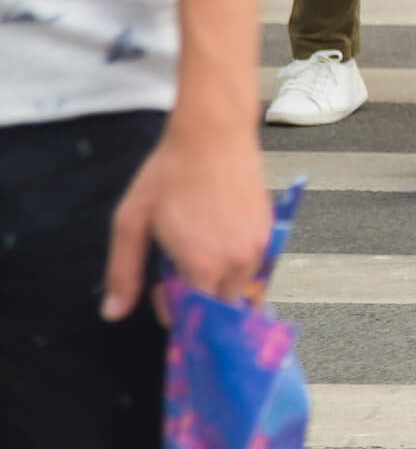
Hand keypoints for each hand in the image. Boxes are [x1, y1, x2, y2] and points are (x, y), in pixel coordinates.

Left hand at [103, 110, 271, 321]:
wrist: (214, 133)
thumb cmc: (170, 173)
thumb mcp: (132, 221)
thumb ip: (123, 271)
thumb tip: (114, 312)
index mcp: (202, 264)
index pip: (193, 314)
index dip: (173, 308)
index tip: (161, 290)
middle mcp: (236, 261)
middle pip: (221, 306)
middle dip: (199, 298)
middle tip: (179, 271)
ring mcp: (257, 245)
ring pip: (241, 286)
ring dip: (219, 280)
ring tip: (199, 250)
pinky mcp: (268, 228)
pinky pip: (254, 263)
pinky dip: (236, 262)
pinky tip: (217, 236)